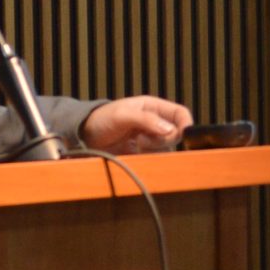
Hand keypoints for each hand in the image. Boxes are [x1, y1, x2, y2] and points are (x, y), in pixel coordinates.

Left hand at [78, 95, 193, 153]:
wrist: (84, 138)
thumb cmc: (101, 119)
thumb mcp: (123, 115)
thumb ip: (146, 120)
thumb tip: (170, 130)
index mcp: (154, 108)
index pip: (180, 114)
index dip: (185, 123)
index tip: (184, 134)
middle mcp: (156, 124)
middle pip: (176, 134)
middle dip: (163, 139)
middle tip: (142, 140)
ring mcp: (151, 141)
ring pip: (167, 149)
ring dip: (154, 150)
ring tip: (134, 146)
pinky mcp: (144, 156)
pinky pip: (156, 160)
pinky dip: (149, 160)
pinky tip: (134, 155)